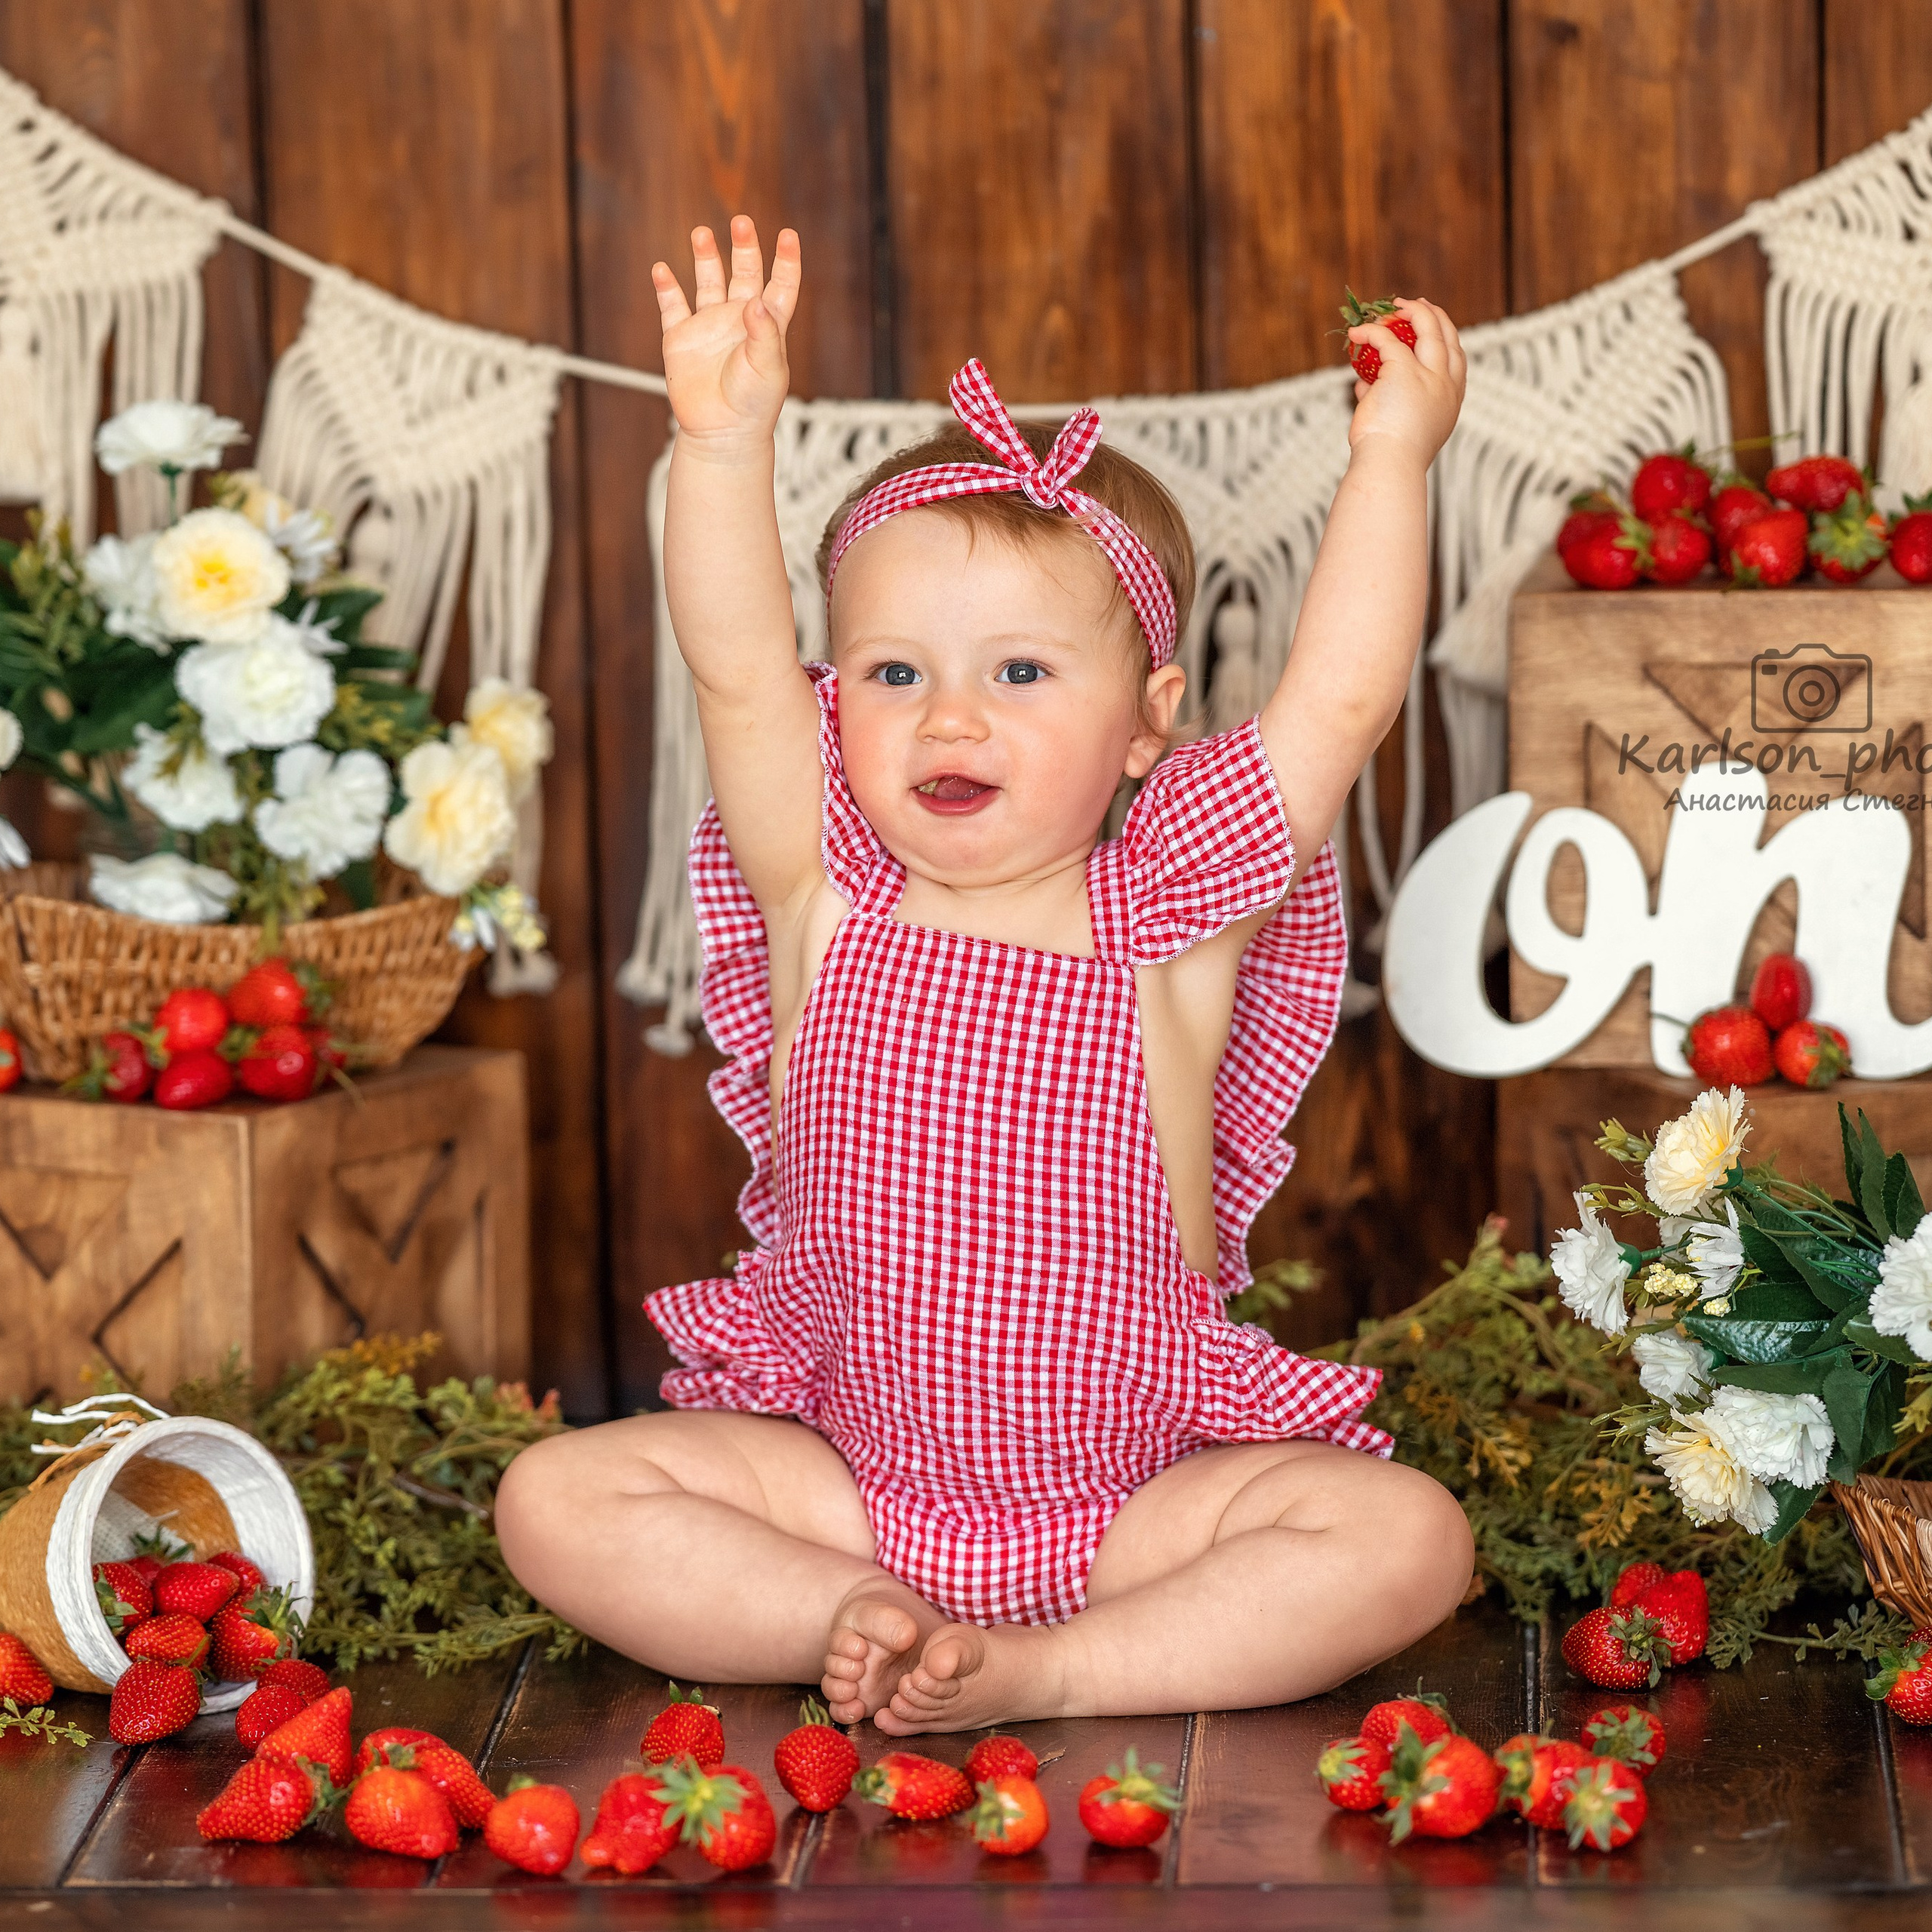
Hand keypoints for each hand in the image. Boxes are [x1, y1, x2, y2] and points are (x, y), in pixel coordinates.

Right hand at [653, 216, 801, 451]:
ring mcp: (708, 326)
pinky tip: (662, 269)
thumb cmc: (753, 405)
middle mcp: (738, 320)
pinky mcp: (680, 339)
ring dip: (705, 256)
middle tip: (742, 222)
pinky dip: (666, 287)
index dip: (786, 261)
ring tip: (702, 233)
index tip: (788, 235)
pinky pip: (672, 306)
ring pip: (707, 281)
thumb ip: (764, 333)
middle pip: (744, 273)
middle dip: (744, 247)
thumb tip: (753, 300)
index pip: (780, 286)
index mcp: (767, 326)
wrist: (721, 434)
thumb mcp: (768, 368)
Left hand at [1345, 297, 1465, 464]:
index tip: (1433, 329)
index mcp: (1450, 401)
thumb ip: (1387, 401)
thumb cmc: (1391, 457)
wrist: (1390, 466)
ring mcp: (1428, 376)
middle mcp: (1446, 385)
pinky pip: (1386, 340)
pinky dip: (1371, 332)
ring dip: (1411, 312)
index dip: (1445, 340)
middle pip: (1448, 337)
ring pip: (1428, 328)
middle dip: (1435, 316)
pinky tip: (1356, 332)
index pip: (1456, 361)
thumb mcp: (1397, 426)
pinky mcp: (1402, 371)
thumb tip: (1364, 385)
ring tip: (1391, 308)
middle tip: (1418, 305)